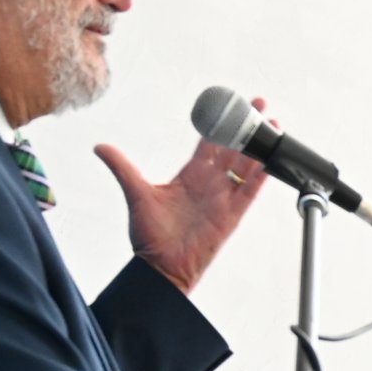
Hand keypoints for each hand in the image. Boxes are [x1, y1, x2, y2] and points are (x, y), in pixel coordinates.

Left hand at [95, 97, 272, 293]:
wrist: (161, 267)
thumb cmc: (150, 236)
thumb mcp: (135, 193)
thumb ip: (122, 167)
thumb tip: (100, 146)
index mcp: (190, 176)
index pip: (209, 143)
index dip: (220, 124)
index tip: (229, 104)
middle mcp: (210, 184)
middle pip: (233, 149)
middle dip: (246, 126)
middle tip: (257, 103)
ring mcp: (223, 199)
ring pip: (245, 166)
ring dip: (258, 146)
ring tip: (271, 124)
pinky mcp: (231, 216)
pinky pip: (249, 192)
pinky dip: (260, 176)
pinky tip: (270, 159)